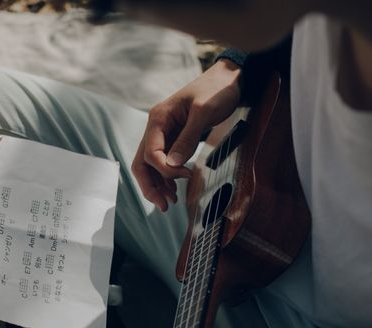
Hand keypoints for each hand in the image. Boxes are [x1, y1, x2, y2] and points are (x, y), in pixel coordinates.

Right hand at [132, 59, 241, 210]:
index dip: (165, 169)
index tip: (186, 175)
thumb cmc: (217, 90)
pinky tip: (173, 189)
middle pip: (142, 162)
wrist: (229, 78)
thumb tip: (173, 164)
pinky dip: (165, 177)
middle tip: (163, 205)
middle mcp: (156, 127)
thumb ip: (187, 138)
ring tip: (168, 203)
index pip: (150, 153)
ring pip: (150, 165)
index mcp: (158, 118)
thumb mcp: (204, 112)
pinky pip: (162, 161)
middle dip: (150, 185)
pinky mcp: (174, 138)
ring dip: (157, 185)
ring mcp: (163, 133)